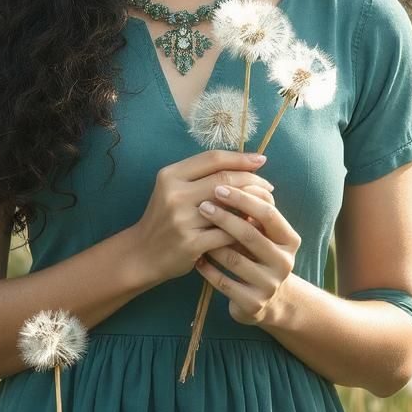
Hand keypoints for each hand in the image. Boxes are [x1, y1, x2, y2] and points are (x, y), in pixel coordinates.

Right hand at [132, 150, 275, 283]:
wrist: (142, 254)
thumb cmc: (164, 218)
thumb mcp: (172, 189)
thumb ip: (200, 176)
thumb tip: (242, 163)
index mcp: (170, 175)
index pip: (212, 159)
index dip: (240, 157)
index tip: (261, 159)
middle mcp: (174, 194)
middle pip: (224, 180)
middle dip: (252, 181)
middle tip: (268, 186)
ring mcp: (182, 220)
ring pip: (228, 207)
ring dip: (253, 205)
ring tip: (266, 205)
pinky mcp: (190, 244)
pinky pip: (227, 233)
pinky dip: (244, 229)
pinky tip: (254, 228)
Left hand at [194, 184, 300, 325]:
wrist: (262, 298)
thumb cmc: (255, 253)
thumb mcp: (261, 231)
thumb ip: (252, 208)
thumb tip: (233, 171)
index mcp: (289, 239)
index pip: (268, 213)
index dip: (244, 198)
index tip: (218, 186)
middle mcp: (284, 262)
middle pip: (251, 235)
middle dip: (225, 218)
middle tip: (203, 205)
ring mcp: (270, 285)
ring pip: (235, 259)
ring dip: (213, 243)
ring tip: (196, 229)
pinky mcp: (253, 304)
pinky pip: (224, 283)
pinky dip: (208, 269)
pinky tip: (196, 259)